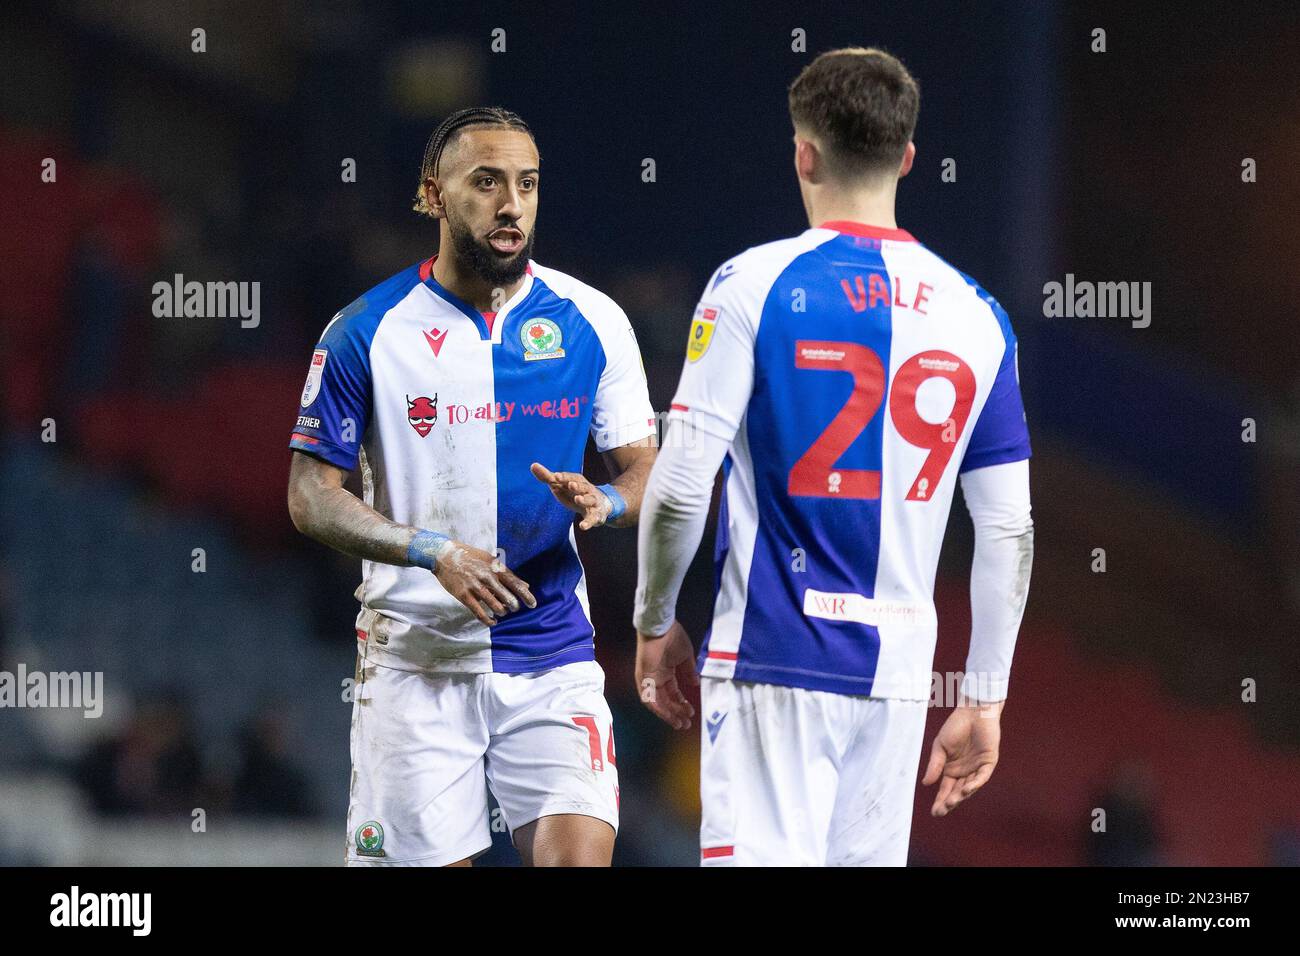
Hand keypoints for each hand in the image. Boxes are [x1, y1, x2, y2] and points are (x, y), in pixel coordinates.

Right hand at [434, 540, 535, 626]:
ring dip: (502, 612)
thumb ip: (507, 574)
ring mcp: (475, 586)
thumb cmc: (470, 557)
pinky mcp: (464, 595)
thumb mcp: (490, 560)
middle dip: (514, 606)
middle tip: (514, 608)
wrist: (444, 555)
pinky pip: (480, 612)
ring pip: (496, 606)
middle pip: (508, 597)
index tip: (533, 605)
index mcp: (495, 567)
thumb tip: (525, 586)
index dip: (526, 596)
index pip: (516, 584)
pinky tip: (492, 622)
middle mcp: (487, 577)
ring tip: (502, 612)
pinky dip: (488, 620)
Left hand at [530, 462, 610, 530]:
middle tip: (571, 485)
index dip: (564, 477)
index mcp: (578, 481)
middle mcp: (587, 490)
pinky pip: (593, 519)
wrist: (601, 504)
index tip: (555, 476)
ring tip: (578, 499)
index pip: (571, 477)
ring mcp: (592, 502)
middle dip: (577, 486)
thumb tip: (533, 465)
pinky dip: (588, 522)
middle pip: (583, 486)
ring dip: (584, 499)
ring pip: (590, 500)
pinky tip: (582, 526)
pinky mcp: (596, 515)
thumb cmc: (576, 493)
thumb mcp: (562, 485)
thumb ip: (547, 477)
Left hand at [635, 620, 698, 729]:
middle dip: (676, 713)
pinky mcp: (643, 679)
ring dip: (668, 714)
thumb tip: (695, 684)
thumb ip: (689, 671)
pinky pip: (648, 698)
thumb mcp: (685, 657)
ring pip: (657, 703)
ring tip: (679, 723)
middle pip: (666, 701)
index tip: (691, 712)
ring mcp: (648, 679)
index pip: (673, 693)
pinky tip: (667, 716)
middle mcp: (655, 678)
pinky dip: (657, 708)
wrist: (661, 627)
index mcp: (665, 672)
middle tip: (686, 724)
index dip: (682, 703)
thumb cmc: (672, 637)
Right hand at [921, 698, 1003, 816]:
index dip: (940, 800)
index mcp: (951, 769)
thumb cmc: (955, 727)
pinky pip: (982, 776)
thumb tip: (926, 783)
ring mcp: (976, 768)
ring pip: (969, 787)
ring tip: (950, 803)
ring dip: (960, 796)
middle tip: (940, 812)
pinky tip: (965, 790)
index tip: (934, 812)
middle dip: (948, 803)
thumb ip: (934, 765)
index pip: (945, 789)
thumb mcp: (940, 747)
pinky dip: (974, 784)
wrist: (973, 711)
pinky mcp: (988, 762)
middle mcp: (964, 772)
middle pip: (956, 792)